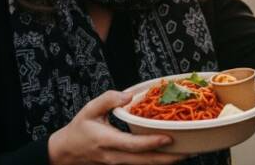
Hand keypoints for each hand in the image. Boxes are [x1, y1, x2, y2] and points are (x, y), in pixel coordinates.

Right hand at [48, 90, 185, 164]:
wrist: (66, 153)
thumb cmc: (78, 130)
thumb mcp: (89, 110)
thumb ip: (108, 100)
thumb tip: (128, 96)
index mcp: (107, 141)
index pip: (133, 145)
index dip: (152, 142)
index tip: (169, 137)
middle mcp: (116, 157)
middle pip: (145, 161)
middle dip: (169, 158)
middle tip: (189, 151)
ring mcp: (119, 163)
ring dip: (166, 161)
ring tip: (186, 153)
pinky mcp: (122, 164)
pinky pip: (142, 164)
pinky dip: (157, 160)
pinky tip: (171, 154)